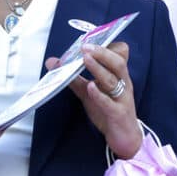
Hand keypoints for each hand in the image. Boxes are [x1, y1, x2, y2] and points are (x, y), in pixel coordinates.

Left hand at [46, 41, 142, 158]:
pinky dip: (100, 94)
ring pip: (114, 80)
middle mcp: (123, 84)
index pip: (119, 54)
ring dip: (99, 68)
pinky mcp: (119, 114)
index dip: (107, 45)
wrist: (123, 137)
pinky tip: (90, 87)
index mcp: (118, 75)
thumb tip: (53, 62)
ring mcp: (122, 99)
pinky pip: (111, 103)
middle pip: (118, 63)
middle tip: (85, 46)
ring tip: (85, 59)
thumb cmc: (107, 111)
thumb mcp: (89, 93)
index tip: (90, 38)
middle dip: (102, 53)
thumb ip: (73, 78)